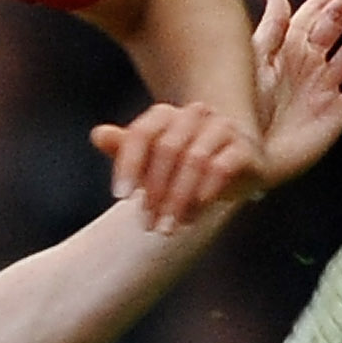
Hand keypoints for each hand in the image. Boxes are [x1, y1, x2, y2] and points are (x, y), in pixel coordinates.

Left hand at [90, 98, 265, 230]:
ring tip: (167, 228)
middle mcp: (195, 114)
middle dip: (154, 190)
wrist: (237, 167)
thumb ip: (125, 149)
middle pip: (167, 149)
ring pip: (194, 160)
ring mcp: (222, 127)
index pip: (141, 133)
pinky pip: (221, 168)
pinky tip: (192, 216)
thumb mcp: (151, 161)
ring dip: (177, 199)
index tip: (119, 196)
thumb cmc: (183, 166)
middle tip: (147, 223)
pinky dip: (204, 193)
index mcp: (166, 114)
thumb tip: (97, 134)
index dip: (128, 163)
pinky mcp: (244, 147)